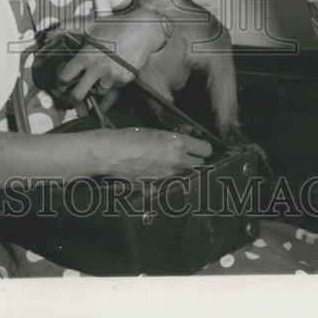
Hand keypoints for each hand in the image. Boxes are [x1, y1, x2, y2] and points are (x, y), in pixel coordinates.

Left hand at [56, 8, 166, 100]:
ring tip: (99, 77)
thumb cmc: (116, 25)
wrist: (143, 29)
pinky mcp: (125, 79)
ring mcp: (112, 75)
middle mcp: (98, 68)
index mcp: (86, 56)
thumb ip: (67, 27)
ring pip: (98, 92)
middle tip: (73, 95)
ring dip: (96, 87)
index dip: (60, 82)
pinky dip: (112, 82)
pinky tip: (114, 70)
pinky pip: (114, 87)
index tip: (62, 83)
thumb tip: (48, 34)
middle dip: (73, 97)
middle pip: (78, 95)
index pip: (65, 77)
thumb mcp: (90, 23)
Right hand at [90, 127, 212, 178]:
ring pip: (185, 173)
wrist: (112, 154)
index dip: (203, 148)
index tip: (200, 147)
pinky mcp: (158, 186)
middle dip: (195, 159)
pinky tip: (158, 171)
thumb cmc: (130, 138)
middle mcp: (177, 162)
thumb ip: (173, 140)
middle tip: (186, 153)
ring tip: (169, 161)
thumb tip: (184, 144)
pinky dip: (168, 178)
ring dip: (182, 169)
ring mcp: (168, 176)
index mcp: (178, 144)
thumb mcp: (156, 132)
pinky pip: (171, 182)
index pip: (206, 150)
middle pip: (200, 164)